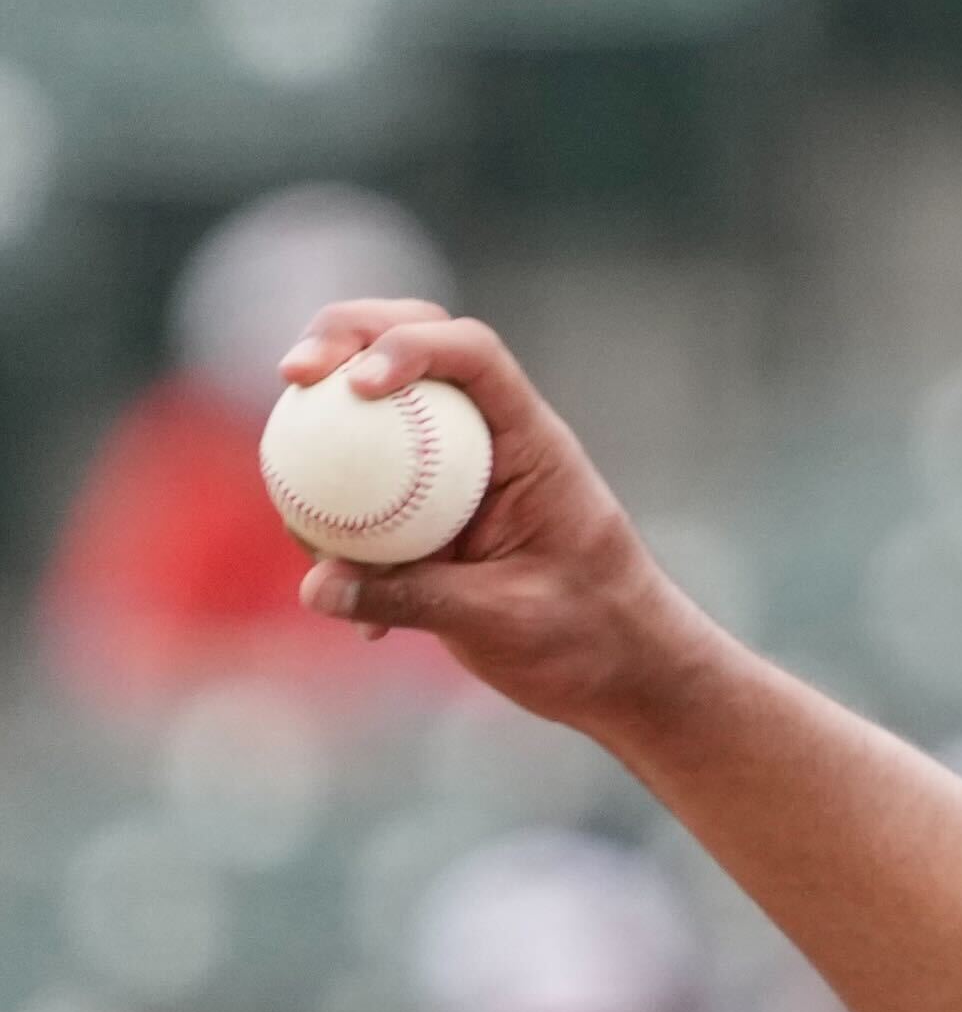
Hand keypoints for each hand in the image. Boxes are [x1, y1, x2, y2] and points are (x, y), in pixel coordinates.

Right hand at [278, 303, 723, 732]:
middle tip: (293, 376)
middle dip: (344, 339)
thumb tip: (315, 585)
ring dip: (319, 434)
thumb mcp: (505, 620)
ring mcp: (453, 469)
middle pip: (414, 345)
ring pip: (374, 414)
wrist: (618, 672)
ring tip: (300, 521)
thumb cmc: (588, 638)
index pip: (475, 356)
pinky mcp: (424, 510)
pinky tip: (334, 591)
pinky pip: (360, 491)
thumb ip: (415, 598)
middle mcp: (490, 440)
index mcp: (531, 443)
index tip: (360, 385)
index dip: (411, 345)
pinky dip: (331, 522)